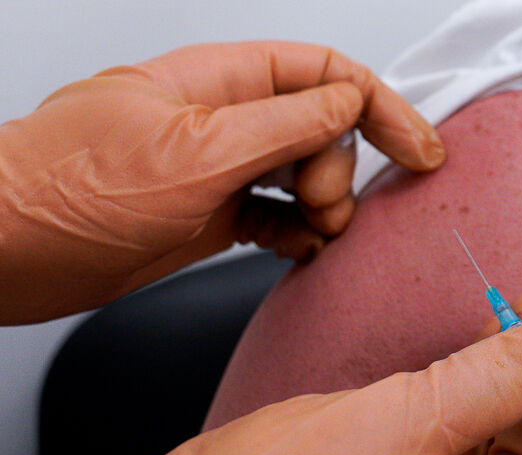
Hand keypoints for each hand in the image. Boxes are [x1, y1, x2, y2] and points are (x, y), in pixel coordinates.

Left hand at [0, 42, 444, 323]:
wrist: (9, 250)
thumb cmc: (70, 190)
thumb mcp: (196, 150)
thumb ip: (283, 124)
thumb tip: (348, 102)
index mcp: (223, 81)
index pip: (326, 75)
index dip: (380, 107)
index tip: (418, 151)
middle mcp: (227, 119)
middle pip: (325, 128)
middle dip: (342, 170)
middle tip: (324, 206)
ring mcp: (221, 167)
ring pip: (305, 173)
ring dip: (326, 206)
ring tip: (315, 233)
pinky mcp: (212, 213)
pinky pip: (278, 215)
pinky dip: (299, 233)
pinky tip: (300, 248)